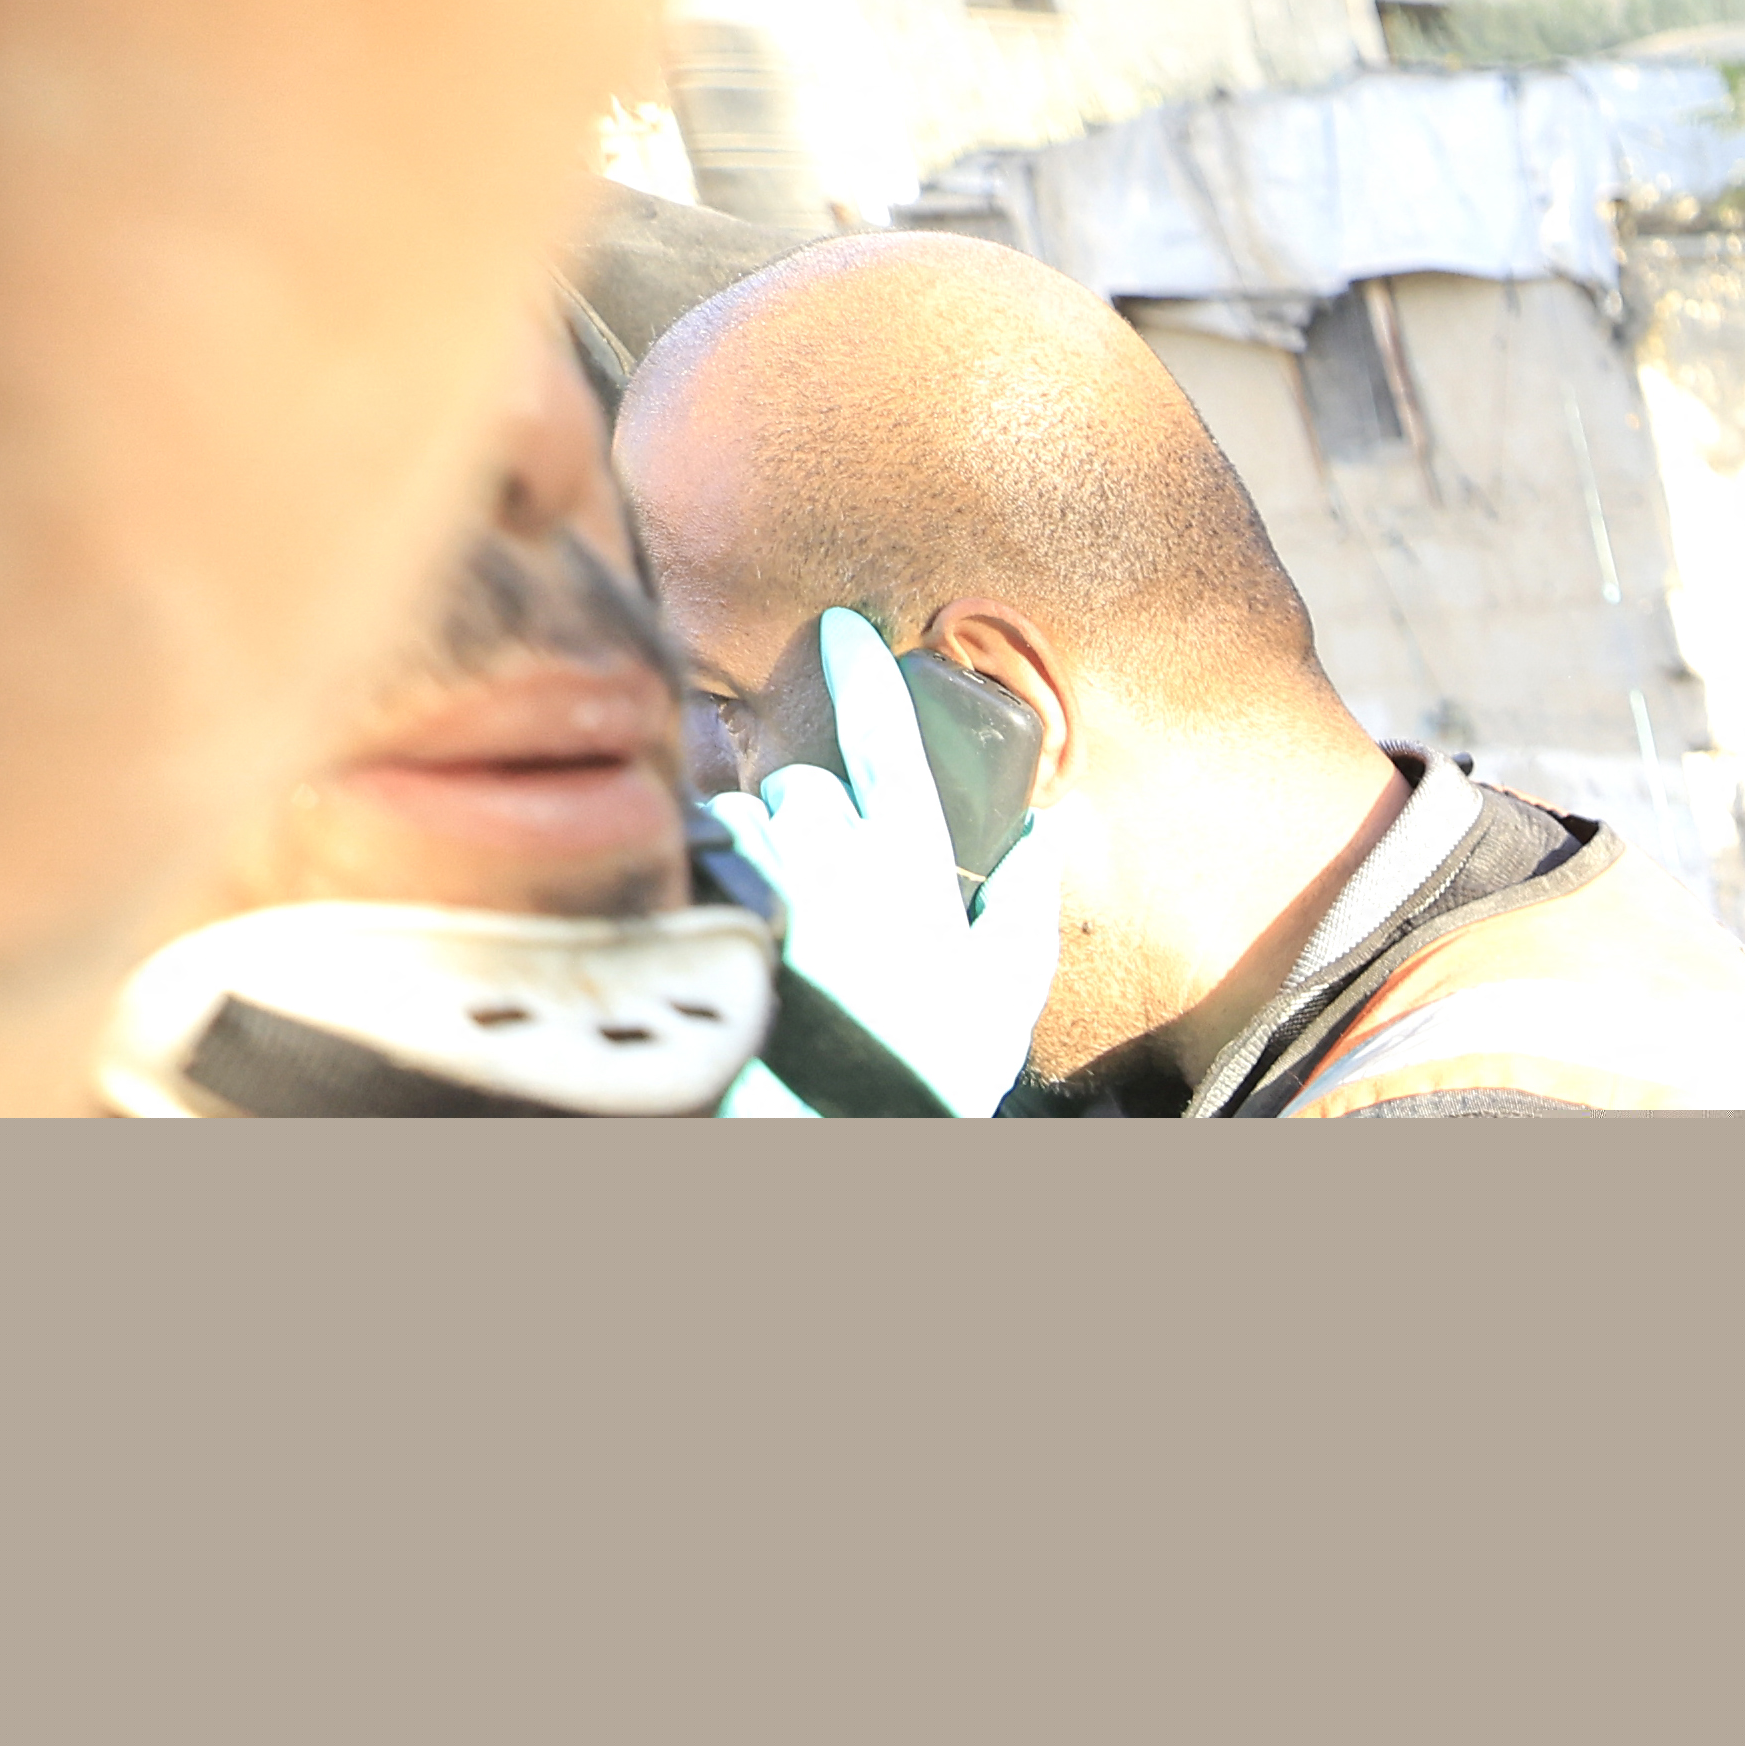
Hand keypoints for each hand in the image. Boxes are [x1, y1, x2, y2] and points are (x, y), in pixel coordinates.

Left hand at [699, 609, 1063, 1113]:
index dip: (865, 677)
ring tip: (787, 908)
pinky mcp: (709, 911)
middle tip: (837, 879)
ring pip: (748, 817)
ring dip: (764, 845)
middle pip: (804, 785)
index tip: (845, 629)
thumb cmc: (926, 1063)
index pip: (884, 743)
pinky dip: (720, 873)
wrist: (827, 1116)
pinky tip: (740, 921)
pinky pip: (704, 858)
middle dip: (816, 815)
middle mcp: (828, 855)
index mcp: (909, 865)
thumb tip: (1040, 832)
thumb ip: (1023, 908)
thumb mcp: (1004, 998)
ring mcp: (759, 879)